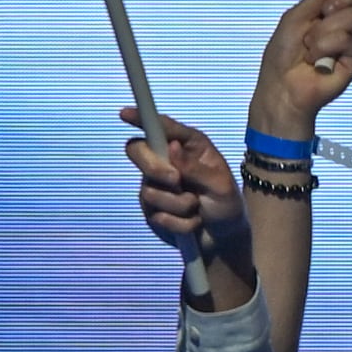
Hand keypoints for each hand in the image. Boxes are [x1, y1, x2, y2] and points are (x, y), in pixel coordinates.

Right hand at [120, 114, 247, 278]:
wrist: (223, 238)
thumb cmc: (226, 204)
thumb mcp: (220, 185)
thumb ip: (195, 168)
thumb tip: (171, 148)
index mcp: (188, 146)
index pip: (160, 127)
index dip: (140, 118)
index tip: (125, 114)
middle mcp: (167, 161)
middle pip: (138, 152)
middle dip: (155, 168)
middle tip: (176, 180)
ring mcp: (156, 185)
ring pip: (150, 191)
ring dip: (179, 205)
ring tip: (197, 209)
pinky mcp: (152, 210)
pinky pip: (156, 215)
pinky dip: (179, 223)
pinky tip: (192, 223)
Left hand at [257, 0, 351, 116]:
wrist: (281, 88)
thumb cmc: (282, 55)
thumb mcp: (295, 17)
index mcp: (330, 7)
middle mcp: (346, 21)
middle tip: (324, 12)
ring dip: (323, 31)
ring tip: (310, 49)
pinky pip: (349, 40)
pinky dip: (327, 47)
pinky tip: (318, 61)